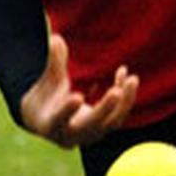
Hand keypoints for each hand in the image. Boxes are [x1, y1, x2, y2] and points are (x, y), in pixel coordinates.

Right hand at [20, 34, 138, 147]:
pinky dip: (124, 96)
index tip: (77, 97)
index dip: (67, 111)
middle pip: (91, 125)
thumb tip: (56, 39)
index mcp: (50, 126)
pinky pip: (118, 114)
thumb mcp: (46, 83)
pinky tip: (124, 73)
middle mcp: (72, 136)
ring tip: (132, 78)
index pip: (59, 120)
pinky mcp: (103, 129)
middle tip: (116, 92)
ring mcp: (90, 135)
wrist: (49, 121)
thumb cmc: (44, 98)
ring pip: (111, 122)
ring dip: (124, 102)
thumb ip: (53, 63)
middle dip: (105, 109)